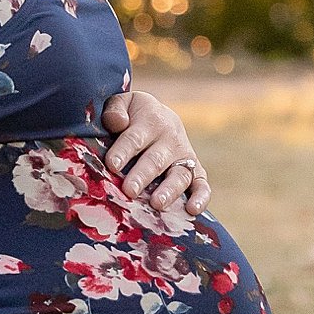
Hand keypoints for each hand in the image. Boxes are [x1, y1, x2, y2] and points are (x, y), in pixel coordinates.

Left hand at [101, 84, 208, 217]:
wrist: (157, 117)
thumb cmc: (133, 116)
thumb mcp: (124, 103)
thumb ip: (115, 109)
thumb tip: (117, 122)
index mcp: (151, 120)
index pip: (135, 137)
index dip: (124, 151)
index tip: (111, 164)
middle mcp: (171, 139)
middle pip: (156, 160)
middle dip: (142, 175)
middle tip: (129, 190)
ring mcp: (185, 156)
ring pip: (179, 175)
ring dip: (169, 190)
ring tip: (156, 204)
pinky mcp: (195, 171)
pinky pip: (202, 184)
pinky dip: (201, 197)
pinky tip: (192, 210)